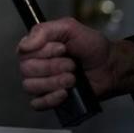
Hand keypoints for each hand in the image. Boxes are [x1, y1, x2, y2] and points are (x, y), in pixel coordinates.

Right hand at [17, 18, 133, 110]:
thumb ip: (44, 30)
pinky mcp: (48, 98)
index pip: (24, 52)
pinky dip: (50, 99)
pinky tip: (65, 93)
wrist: (109, 66)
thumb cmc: (91, 46)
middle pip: (26, 70)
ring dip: (54, 82)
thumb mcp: (70, 28)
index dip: (44, 52)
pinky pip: (37, 104)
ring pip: (30, 86)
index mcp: (37, 46)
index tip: (62, 48)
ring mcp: (41, 82)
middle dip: (53, 67)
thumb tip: (24, 44)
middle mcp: (35, 64)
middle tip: (71, 64)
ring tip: (72, 78)